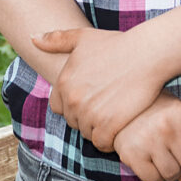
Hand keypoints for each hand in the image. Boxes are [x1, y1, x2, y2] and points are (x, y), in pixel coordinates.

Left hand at [33, 27, 169, 150]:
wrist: (146, 54)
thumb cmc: (117, 45)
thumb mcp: (83, 37)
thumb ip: (56, 39)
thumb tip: (33, 38)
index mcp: (63, 83)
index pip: (58, 107)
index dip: (73, 105)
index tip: (90, 99)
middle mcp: (73, 100)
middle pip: (73, 121)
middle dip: (86, 117)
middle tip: (104, 107)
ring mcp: (90, 114)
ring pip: (87, 133)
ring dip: (98, 129)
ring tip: (113, 117)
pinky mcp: (109, 125)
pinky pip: (102, 142)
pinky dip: (109, 140)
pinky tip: (118, 129)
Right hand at [113, 96, 180, 180]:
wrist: (119, 105)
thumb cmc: (154, 111)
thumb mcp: (179, 117)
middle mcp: (168, 127)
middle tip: (177, 158)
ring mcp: (149, 140)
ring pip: (173, 174)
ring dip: (171, 173)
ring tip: (164, 160)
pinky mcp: (132, 154)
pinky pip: (153, 180)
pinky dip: (155, 178)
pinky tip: (152, 165)